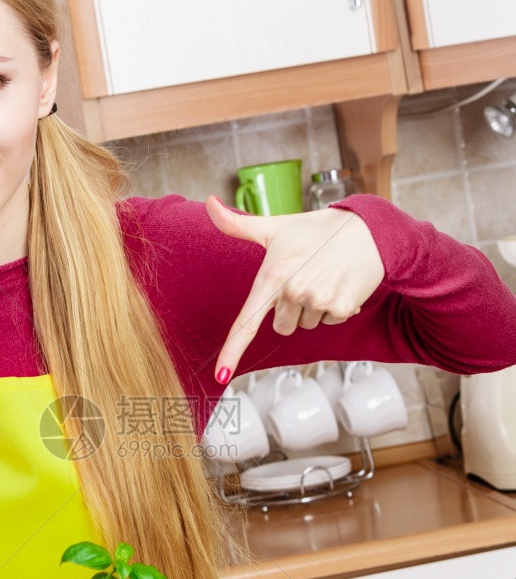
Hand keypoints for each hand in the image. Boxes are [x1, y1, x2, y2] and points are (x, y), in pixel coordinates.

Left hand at [206, 195, 384, 382]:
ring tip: (326, 277)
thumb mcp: (275, 228)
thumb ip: (238, 225)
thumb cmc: (316, 230)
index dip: (231, 351)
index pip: (246, 321)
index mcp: (271, 275)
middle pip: (282, 326)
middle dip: (292, 309)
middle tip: (307, 277)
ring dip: (315, 307)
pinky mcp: (342, 307)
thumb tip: (210, 204)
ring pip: (307, 324)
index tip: (220, 375)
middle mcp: (293, 290)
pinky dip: (337, 308)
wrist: (367, 228)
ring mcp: (318, 300)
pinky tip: (341, 283)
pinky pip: (330, 322)